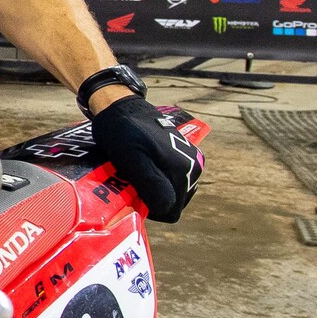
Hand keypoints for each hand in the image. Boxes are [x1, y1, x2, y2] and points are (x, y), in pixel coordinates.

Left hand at [90, 95, 201, 222]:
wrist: (122, 106)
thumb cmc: (122, 132)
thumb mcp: (132, 159)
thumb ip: (151, 183)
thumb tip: (168, 207)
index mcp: (185, 170)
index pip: (170, 211)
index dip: (149, 207)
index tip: (132, 192)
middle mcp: (194, 167)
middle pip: (173, 202)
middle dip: (153, 198)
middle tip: (132, 181)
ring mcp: (191, 160)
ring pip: (172, 192)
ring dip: (155, 188)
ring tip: (137, 172)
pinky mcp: (184, 155)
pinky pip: (172, 179)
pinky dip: (158, 178)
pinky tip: (144, 166)